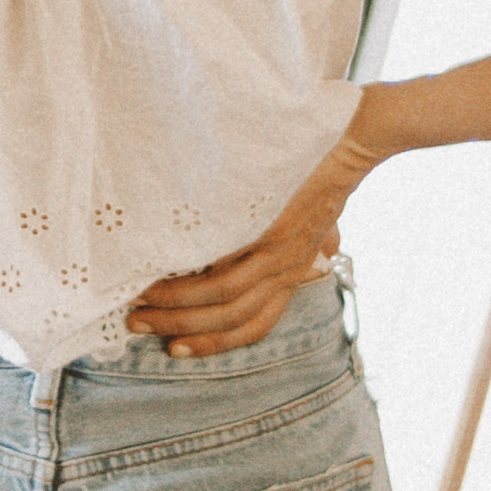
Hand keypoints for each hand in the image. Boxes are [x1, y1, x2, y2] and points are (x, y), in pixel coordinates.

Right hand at [125, 113, 390, 358]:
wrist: (353, 140)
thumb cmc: (330, 175)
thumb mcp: (328, 221)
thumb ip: (319, 244)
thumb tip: (327, 253)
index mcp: (293, 271)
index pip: (254, 324)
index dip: (214, 342)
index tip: (175, 349)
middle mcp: (285, 268)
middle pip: (230, 317)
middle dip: (181, 327)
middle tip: (137, 325)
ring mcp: (276, 249)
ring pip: (222, 293)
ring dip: (176, 303)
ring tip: (139, 298)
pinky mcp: (268, 224)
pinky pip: (224, 256)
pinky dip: (191, 268)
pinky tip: (160, 265)